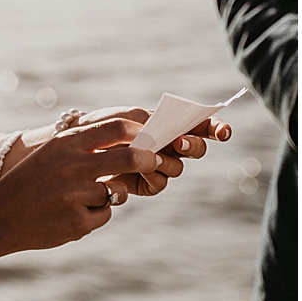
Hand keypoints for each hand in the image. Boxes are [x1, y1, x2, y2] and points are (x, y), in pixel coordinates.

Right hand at [0, 116, 160, 249]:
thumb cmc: (31, 180)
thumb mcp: (54, 152)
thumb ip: (88, 143)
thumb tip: (135, 137)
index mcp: (67, 144)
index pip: (117, 127)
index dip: (141, 131)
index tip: (151, 136)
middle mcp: (73, 167)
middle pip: (129, 158)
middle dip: (148, 160)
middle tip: (154, 162)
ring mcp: (75, 196)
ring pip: (117, 191)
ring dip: (111, 194)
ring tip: (80, 198)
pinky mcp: (77, 223)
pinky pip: (105, 214)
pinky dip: (96, 214)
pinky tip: (71, 214)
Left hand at [99, 110, 233, 197]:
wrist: (77, 151)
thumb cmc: (101, 128)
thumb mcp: (122, 117)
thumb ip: (145, 120)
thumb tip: (163, 132)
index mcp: (169, 123)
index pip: (199, 124)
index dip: (215, 127)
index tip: (224, 132)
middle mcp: (169, 145)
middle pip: (197, 147)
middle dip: (194, 144)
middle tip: (179, 142)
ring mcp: (160, 165)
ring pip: (179, 167)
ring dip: (169, 160)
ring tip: (153, 156)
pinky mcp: (147, 183)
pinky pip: (160, 181)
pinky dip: (154, 175)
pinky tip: (142, 170)